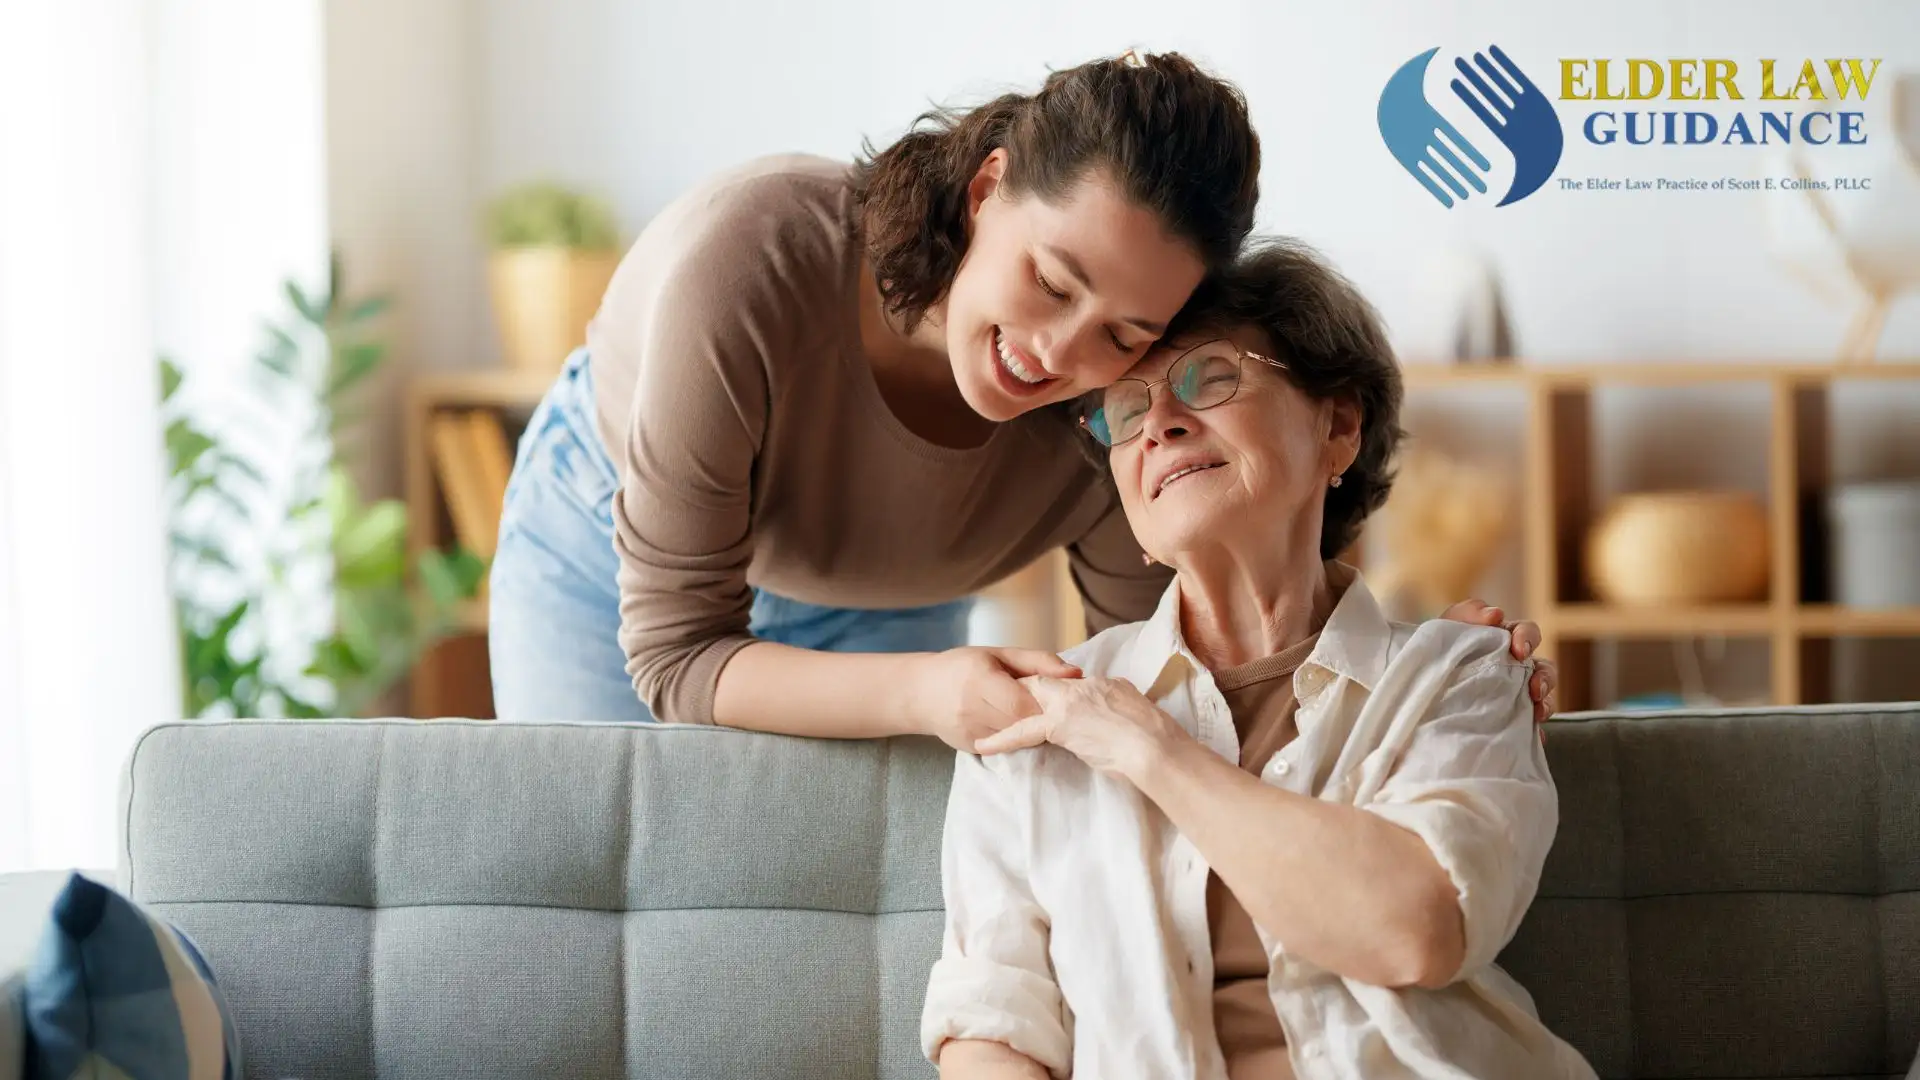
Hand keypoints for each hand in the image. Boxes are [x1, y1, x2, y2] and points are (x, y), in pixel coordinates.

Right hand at [915, 647, 1082, 751]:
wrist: (920, 693)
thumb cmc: (963, 667)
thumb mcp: (999, 654)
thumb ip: (1039, 662)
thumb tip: (1077, 673)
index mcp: (979, 680)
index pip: (1023, 704)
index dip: (1045, 704)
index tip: (1059, 698)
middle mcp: (972, 709)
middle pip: (1023, 725)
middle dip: (1043, 718)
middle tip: (1056, 710)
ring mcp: (970, 733)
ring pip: (1017, 740)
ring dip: (1032, 731)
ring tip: (1038, 716)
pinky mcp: (972, 749)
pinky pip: (1006, 748)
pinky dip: (1018, 739)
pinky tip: (1019, 727)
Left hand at [973, 675, 1175, 777]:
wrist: (1152, 748)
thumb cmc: (1150, 733)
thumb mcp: (1128, 705)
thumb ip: (1106, 699)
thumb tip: (1100, 702)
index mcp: (1096, 683)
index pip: (1057, 680)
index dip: (1039, 687)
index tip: (1024, 696)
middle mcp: (1077, 688)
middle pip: (1036, 685)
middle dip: (1015, 694)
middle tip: (993, 703)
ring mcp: (1067, 705)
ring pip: (1026, 703)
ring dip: (1006, 713)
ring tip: (984, 725)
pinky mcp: (1060, 727)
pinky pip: (1023, 732)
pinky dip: (1003, 739)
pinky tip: (984, 744)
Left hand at [1440, 599, 1558, 727]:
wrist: (1418, 679)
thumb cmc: (1440, 645)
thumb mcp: (1450, 624)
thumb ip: (1471, 613)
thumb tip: (1496, 615)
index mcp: (1506, 639)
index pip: (1528, 633)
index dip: (1528, 639)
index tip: (1519, 650)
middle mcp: (1517, 667)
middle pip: (1544, 669)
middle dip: (1545, 678)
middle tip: (1535, 688)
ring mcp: (1515, 693)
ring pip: (1543, 698)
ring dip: (1546, 704)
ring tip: (1538, 713)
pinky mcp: (1508, 717)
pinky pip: (1526, 727)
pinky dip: (1532, 733)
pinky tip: (1528, 739)